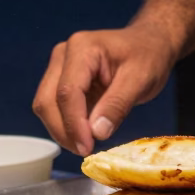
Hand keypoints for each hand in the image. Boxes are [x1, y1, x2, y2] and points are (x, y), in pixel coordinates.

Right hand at [32, 23, 178, 156]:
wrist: (148, 44)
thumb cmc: (148, 56)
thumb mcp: (140, 79)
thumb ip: (117, 105)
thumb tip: (96, 133)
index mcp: (82, 48)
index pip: (67, 91)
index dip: (73, 124)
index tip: (86, 147)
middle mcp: (63, 55)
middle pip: (48, 100)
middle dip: (63, 130)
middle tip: (85, 151)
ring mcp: (60, 67)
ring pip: (46, 106)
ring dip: (62, 130)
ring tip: (87, 145)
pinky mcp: (62, 81)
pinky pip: (55, 108)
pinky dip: (66, 125)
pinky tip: (84, 136)